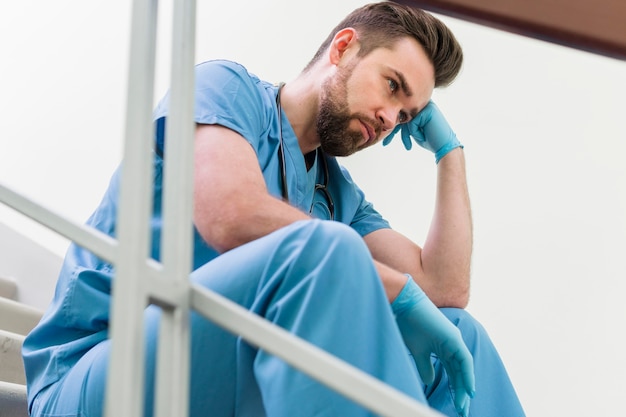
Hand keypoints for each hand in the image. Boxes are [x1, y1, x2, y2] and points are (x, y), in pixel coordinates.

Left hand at [382, 101, 462, 162]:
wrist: (444, 146)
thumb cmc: (430, 140)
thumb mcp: (414, 130)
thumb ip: (405, 123)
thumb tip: (390, 120)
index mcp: (419, 108)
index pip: (402, 114)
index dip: (393, 127)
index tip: (385, 140)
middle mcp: (422, 105)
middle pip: (401, 115)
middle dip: (392, 131)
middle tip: (385, 143)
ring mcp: (425, 106)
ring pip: (406, 120)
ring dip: (407, 135)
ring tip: (408, 145)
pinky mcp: (427, 111)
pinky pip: (412, 123)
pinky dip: (415, 132)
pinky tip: (423, 136)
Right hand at [392, 276, 474, 416]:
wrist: (404, 305)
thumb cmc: (408, 324)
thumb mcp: (417, 352)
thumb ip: (425, 366)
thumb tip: (430, 381)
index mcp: (443, 347)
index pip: (452, 372)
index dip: (455, 388)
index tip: (456, 405)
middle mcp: (451, 344)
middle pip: (460, 372)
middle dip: (461, 392)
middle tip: (463, 410)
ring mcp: (454, 340)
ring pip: (464, 368)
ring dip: (465, 387)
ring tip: (465, 404)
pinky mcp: (453, 337)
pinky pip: (465, 360)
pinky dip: (467, 375)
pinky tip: (469, 389)